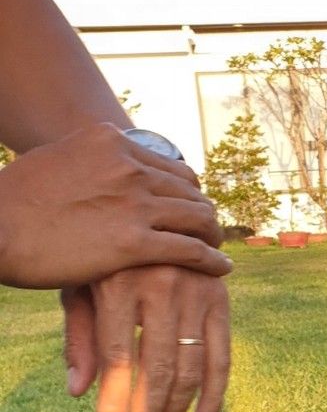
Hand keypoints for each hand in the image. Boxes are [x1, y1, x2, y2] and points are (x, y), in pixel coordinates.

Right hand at [0, 124, 230, 289]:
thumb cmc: (10, 201)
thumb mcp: (53, 162)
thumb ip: (85, 165)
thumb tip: (95, 173)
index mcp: (109, 141)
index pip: (168, 164)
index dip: (184, 190)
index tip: (189, 207)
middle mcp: (128, 165)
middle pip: (189, 189)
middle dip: (202, 212)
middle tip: (210, 232)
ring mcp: (134, 202)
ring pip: (198, 216)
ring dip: (213, 235)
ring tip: (218, 250)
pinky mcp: (134, 242)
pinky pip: (191, 250)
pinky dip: (212, 260)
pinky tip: (221, 270)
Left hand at [61, 267, 231, 411]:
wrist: (152, 211)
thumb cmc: (104, 257)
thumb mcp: (81, 286)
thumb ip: (80, 337)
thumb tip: (77, 393)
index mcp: (119, 280)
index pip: (117, 352)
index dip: (114, 397)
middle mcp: (163, 284)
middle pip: (158, 366)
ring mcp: (197, 291)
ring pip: (191, 367)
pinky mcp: (220, 298)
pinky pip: (222, 356)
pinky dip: (215, 395)